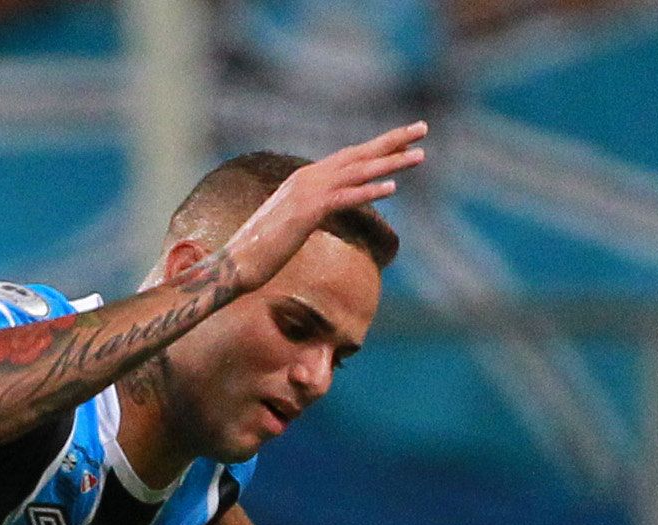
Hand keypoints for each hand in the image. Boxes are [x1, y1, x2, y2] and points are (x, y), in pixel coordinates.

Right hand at [223, 124, 426, 292]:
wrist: (235, 263)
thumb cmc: (260, 248)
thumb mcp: (290, 221)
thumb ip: (309, 209)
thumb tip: (321, 211)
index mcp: (303, 178)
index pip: (349, 157)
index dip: (378, 146)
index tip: (405, 138)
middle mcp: (307, 178)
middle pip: (358, 154)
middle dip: (392, 141)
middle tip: (422, 128)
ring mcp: (306, 194)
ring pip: (357, 173)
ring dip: (390, 163)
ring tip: (419, 156)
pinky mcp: (306, 213)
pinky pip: (345, 199)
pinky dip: (369, 191)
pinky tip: (392, 187)